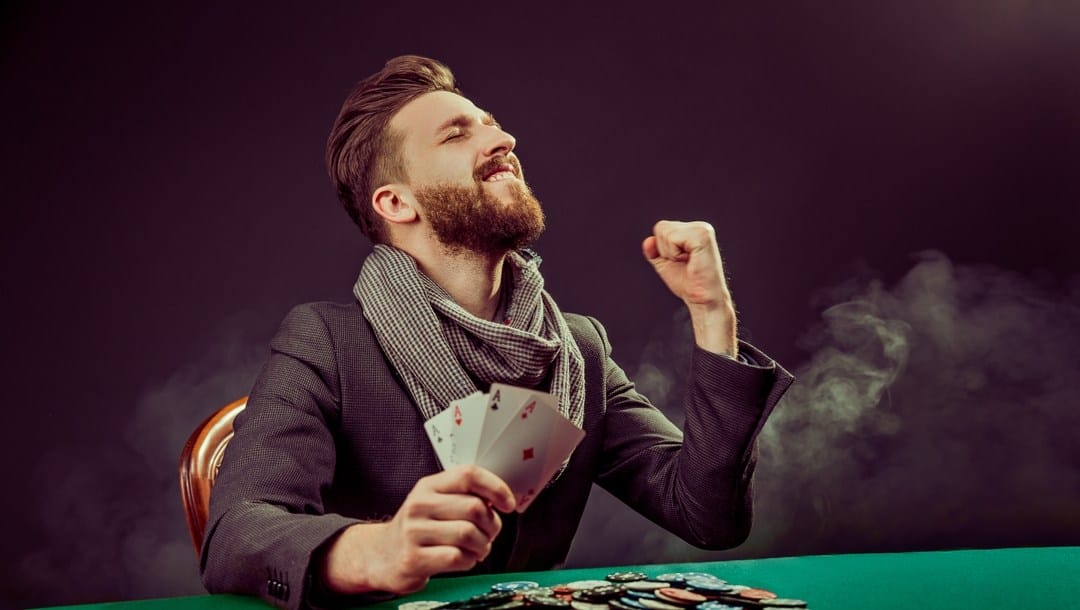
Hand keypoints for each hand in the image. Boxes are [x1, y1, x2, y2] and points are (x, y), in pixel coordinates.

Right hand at [320, 465, 515, 595]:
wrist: (381, 555)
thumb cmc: (418, 529)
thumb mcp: (435, 503)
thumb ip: (463, 496)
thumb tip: (499, 498)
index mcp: (429, 486)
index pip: (468, 474)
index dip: (495, 487)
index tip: (507, 503)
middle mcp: (420, 505)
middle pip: (474, 507)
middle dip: (492, 525)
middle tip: (489, 533)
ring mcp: (414, 532)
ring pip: (469, 534)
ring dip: (482, 545)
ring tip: (476, 548)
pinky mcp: (414, 558)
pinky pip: (457, 557)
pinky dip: (469, 560)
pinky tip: (464, 559)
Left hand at [643, 220, 737, 355]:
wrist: (702, 300)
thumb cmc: (689, 284)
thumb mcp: (665, 264)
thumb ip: (654, 251)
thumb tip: (648, 241)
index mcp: (693, 230)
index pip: (662, 228)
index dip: (663, 249)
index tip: (680, 262)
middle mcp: (699, 227)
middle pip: (661, 227)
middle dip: (666, 250)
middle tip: (684, 263)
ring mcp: (702, 230)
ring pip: (665, 232)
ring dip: (671, 253)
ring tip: (687, 263)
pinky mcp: (702, 236)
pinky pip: (672, 238)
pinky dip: (675, 254)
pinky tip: (690, 261)